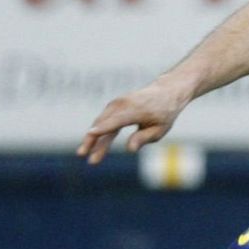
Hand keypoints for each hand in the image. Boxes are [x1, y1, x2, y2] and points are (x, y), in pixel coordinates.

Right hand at [77, 78, 192, 163]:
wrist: (165, 92)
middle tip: (84, 155)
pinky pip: (103, 120)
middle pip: (103, 123)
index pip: (117, 120)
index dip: (104, 127)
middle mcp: (123, 104)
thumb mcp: (160, 129)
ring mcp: (116, 103)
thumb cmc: (164, 113)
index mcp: (136, 110)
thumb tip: (129, 149)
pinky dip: (98, 133)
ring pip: (100, 122)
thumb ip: (144, 138)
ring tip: (87, 155)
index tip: (91, 133)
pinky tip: (94, 146)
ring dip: (92, 139)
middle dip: (92, 139)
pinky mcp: (113, 106)